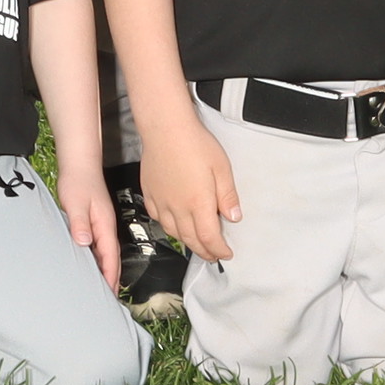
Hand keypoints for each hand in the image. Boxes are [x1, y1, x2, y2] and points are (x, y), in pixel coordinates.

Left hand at [60, 165, 120, 288]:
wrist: (79, 163)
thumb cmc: (78, 181)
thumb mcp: (76, 203)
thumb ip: (80, 223)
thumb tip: (84, 242)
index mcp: (105, 225)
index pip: (110, 256)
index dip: (111, 276)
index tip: (110, 294)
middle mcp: (106, 226)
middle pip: (113, 257)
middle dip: (113, 278)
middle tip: (109, 299)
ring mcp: (102, 224)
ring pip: (107, 252)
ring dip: (106, 270)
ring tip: (102, 288)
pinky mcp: (95, 221)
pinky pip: (99, 245)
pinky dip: (98, 259)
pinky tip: (91, 264)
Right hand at [136, 117, 237, 266]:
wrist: (165, 128)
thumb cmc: (195, 144)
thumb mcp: (222, 168)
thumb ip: (228, 196)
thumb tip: (234, 217)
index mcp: (199, 204)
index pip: (209, 238)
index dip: (219, 250)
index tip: (226, 253)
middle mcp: (178, 208)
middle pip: (191, 240)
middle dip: (204, 251)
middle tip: (213, 256)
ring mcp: (161, 202)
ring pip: (173, 232)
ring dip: (187, 242)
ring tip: (197, 244)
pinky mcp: (150, 194)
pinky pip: (158, 218)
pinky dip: (168, 227)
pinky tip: (173, 224)